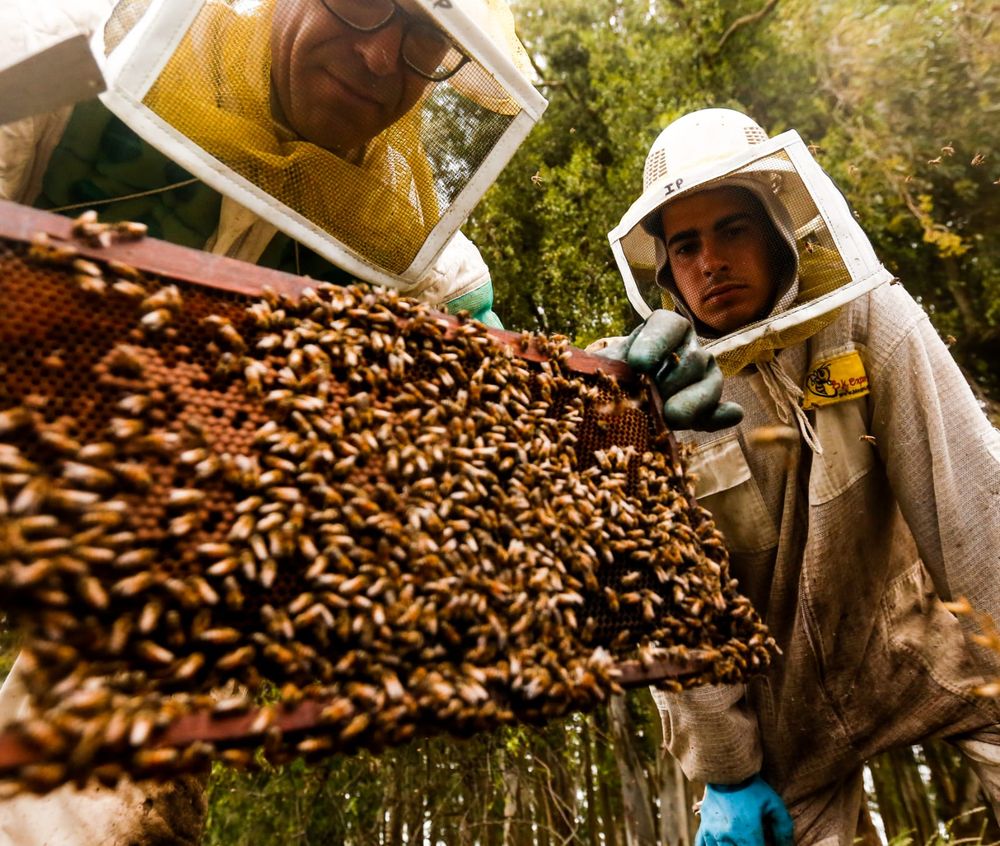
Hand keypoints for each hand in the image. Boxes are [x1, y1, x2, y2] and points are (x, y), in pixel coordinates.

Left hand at [596, 310, 742, 430]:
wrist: (621, 396)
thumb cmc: (612, 372)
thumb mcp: (605, 365)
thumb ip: (602, 364)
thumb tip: (584, 366)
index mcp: (665, 329)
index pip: (669, 326)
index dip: (656, 342)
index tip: (637, 363)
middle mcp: (690, 348)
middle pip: (692, 359)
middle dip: (671, 380)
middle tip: (651, 399)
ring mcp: (705, 377)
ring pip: (711, 383)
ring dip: (692, 402)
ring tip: (670, 418)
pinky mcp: (710, 407)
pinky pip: (721, 411)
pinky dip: (719, 417)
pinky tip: (720, 419)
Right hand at [696, 775, 793, 845]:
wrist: (727, 767)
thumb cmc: (753, 786)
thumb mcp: (774, 804)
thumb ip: (783, 830)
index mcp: (745, 833)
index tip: (767, 844)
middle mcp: (726, 836)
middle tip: (752, 840)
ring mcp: (712, 831)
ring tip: (739, 841)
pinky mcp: (704, 824)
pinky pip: (701, 844)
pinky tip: (718, 845)